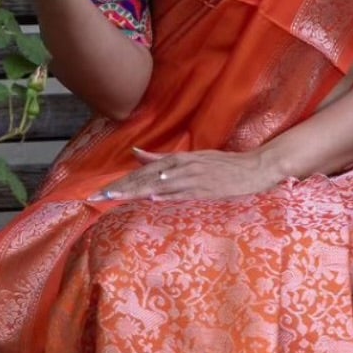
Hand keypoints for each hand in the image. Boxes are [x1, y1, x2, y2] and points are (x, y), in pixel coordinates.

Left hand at [92, 142, 280, 202]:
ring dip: (136, 192)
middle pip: (145, 178)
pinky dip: (168, 195)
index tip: (101, 192)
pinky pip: (183, 193)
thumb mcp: (192, 157)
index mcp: (178, 159)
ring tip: (115, 199)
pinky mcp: (206, 189)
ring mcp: (194, 178)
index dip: (122, 182)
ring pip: (159, 185)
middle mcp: (182, 166)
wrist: (254, 168)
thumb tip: (137, 153)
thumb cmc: (223, 165)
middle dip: (121, 188)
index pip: (143, 171)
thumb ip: (163, 158)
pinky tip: (153, 198)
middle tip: (99, 197)